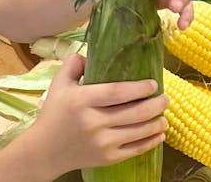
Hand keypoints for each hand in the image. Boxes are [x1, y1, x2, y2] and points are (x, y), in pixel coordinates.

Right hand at [29, 54, 168, 172]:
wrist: (44, 151)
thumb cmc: (54, 114)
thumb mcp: (59, 84)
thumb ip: (74, 64)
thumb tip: (92, 51)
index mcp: (82, 101)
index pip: (117, 92)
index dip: (139, 87)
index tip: (153, 84)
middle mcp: (94, 122)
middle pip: (134, 112)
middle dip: (156, 104)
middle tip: (165, 98)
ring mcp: (102, 143)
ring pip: (139, 131)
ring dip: (157, 123)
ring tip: (164, 115)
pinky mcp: (107, 158)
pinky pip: (135, 150)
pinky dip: (151, 142)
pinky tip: (160, 134)